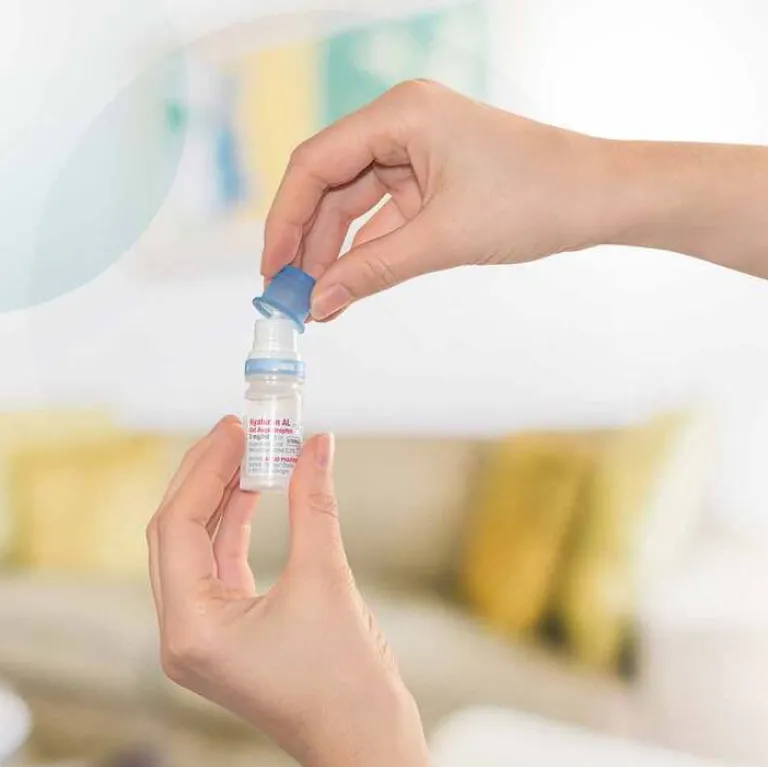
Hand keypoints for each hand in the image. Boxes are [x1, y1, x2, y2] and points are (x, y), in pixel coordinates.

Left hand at [146, 417, 428, 766]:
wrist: (364, 738)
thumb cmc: (346, 679)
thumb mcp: (326, 578)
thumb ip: (315, 504)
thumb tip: (318, 445)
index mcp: (191, 629)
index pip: (178, 527)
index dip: (205, 468)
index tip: (234, 428)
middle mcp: (184, 633)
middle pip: (177, 532)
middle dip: (206, 475)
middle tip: (237, 429)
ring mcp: (202, 634)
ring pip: (197, 545)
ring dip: (221, 495)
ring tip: (248, 450)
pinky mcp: (225, 629)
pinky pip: (219, 562)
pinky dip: (235, 523)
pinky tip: (254, 489)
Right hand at [262, 79, 613, 319]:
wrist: (599, 197)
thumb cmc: (535, 198)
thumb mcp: (444, 238)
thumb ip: (374, 270)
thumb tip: (318, 302)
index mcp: (400, 114)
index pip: (316, 163)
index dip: (285, 219)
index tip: (271, 269)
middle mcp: (401, 124)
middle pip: (330, 184)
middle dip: (308, 242)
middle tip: (290, 296)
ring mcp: (416, 152)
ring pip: (354, 204)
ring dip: (335, 252)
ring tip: (316, 301)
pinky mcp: (431, 179)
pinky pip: (383, 216)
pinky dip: (367, 251)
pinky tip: (348, 285)